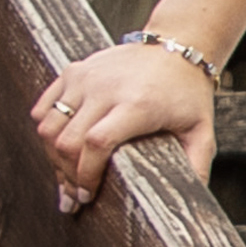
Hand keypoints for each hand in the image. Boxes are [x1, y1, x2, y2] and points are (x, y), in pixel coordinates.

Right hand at [26, 34, 219, 213]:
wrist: (175, 46)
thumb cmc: (187, 93)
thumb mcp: (201, 130)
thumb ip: (198, 166)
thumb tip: (192, 200)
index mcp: (137, 105)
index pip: (97, 142)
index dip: (86, 174)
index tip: (88, 197)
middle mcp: (106, 88)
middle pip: (68, 140)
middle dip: (67, 176)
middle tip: (74, 198)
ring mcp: (86, 77)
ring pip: (49, 126)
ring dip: (52, 158)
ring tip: (64, 179)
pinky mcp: (73, 71)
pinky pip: (44, 107)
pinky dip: (46, 132)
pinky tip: (56, 150)